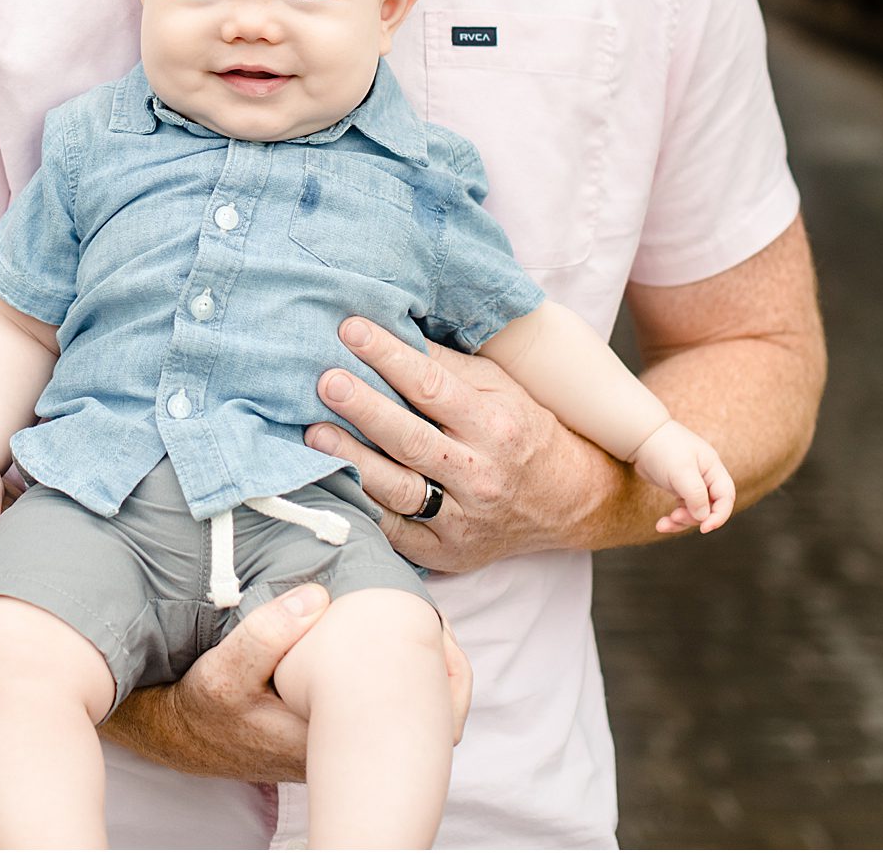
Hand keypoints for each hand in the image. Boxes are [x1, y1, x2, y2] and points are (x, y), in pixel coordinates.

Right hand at [101, 584, 473, 778]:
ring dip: (416, 671)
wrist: (183, 737)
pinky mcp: (333, 734)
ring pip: (404, 712)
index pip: (411, 716)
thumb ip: (265, 634)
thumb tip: (318, 597)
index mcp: (332, 738)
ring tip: (422, 625)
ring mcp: (342, 745)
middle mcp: (345, 749)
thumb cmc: (205, 708)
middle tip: (439, 621)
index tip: (439, 627)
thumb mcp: (222, 673)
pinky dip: (391, 675)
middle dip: (439, 670)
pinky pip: (380, 707)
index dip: (439, 675)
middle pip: (420, 716)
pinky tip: (385, 641)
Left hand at [305, 315, 608, 570]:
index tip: (351, 329)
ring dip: (354, 460)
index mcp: (494, 426)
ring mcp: (463, 519)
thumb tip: (393, 331)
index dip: (390, 356)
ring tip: (314, 435)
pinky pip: (397, 533)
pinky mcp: (447, 551)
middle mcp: (480, 474)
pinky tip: (333, 484)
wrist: (569, 502)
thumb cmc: (524, 431)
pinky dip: (364, 510)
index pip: (433, 386)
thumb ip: (448, 366)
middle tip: (326, 382)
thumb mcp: (500, 389)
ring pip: (400, 490)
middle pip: (412, 439)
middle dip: (366, 409)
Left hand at [630, 421, 735, 533]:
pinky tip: (661, 524)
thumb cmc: (663, 448)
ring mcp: (693, 484)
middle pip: (710, 508)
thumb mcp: (681, 470)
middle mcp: (706, 478)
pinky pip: (683, 510)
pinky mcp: (680, 489)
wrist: (641, 437)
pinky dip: (674, 519)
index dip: (720, 515)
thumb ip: (695, 494)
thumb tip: (703, 517)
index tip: (705, 528)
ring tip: (663, 525)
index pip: (726, 497)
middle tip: (675, 518)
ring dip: (681, 521)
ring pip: (695, 512)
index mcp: (713, 469)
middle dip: (694, 518)